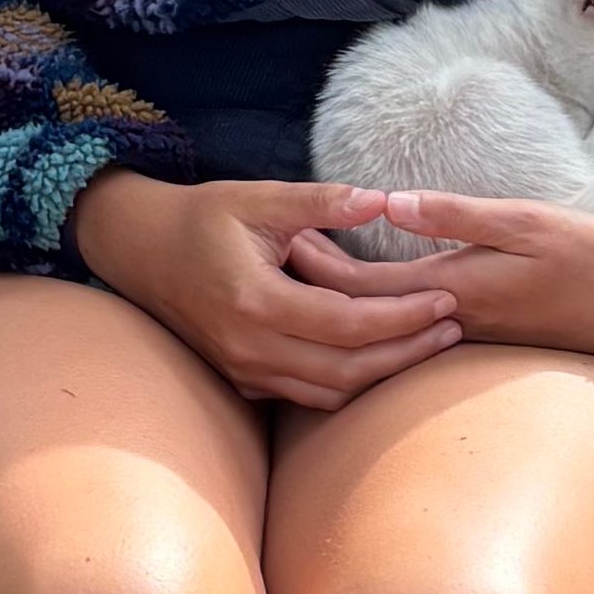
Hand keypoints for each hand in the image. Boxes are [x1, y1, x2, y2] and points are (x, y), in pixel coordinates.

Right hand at [72, 171, 462, 409]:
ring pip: (330, 393)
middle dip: (408, 352)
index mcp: (256, 301)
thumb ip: (323, 201)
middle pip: (347, 370)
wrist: (139, 249)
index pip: (348, 324)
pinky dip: (350, 383)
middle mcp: (249, 347)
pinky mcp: (242, 380)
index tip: (446, 298)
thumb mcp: (260, 198)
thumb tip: (386, 200)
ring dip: (384, 374)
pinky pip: (307, 395)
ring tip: (430, 344)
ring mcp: (243, 370)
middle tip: (454, 327)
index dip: (403, 316)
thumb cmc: (202, 216)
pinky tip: (383, 358)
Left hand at [287, 191, 593, 359]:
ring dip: (336, 305)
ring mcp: (461, 336)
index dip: (318, 263)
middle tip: (272, 250)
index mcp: (455, 288)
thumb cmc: (591, 259)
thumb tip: (391, 206)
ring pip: (380, 330)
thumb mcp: (530, 222)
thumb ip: (459, 215)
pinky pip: (404, 334)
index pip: (363, 286)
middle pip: (360, 313)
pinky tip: (352, 302)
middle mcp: (448, 322)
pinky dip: (370, 318)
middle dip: (313, 285)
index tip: (281, 235)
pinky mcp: (475, 337)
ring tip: (298, 273)